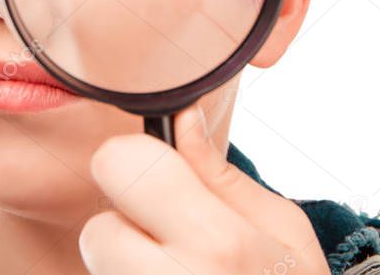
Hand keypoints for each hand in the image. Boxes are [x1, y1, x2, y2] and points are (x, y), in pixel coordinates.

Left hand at [78, 103, 329, 273]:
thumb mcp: (280, 229)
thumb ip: (218, 175)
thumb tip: (181, 120)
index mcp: (216, 240)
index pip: (118, 162)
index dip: (134, 162)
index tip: (157, 176)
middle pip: (98, 229)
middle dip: (128, 230)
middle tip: (170, 243)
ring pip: (101, 268)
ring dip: (127, 268)